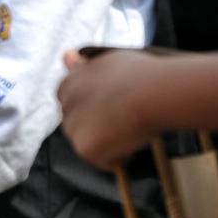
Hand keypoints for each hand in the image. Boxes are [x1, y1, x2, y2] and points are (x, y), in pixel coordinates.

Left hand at [58, 50, 158, 169]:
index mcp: (68, 84)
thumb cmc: (140, 74)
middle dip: (99, 128)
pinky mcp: (84, 148)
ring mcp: (72, 128)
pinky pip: (103, 161)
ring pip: (90, 144)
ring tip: (131, 128)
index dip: (95, 109)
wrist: (153, 91)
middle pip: (78, 126)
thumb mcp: (108, 61)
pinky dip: (119, 158)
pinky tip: (132, 141)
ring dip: (108, 143)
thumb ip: (84, 65)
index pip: (72, 103)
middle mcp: (64, 105)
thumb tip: (66, 55)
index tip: (114, 109)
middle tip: (126, 120)